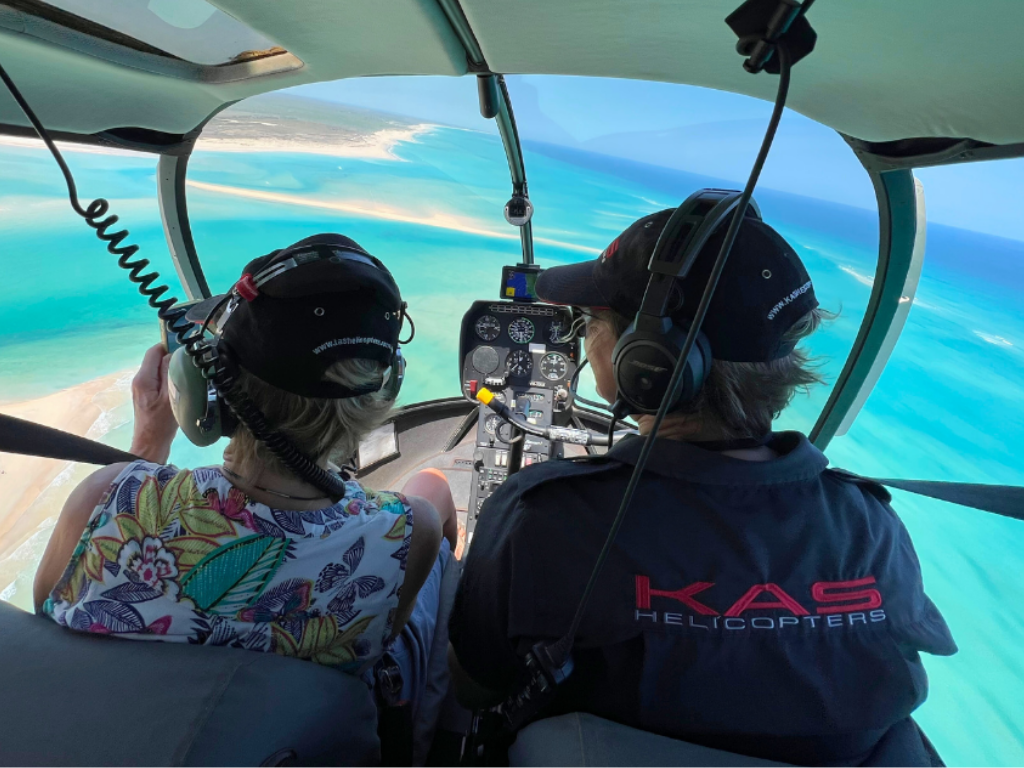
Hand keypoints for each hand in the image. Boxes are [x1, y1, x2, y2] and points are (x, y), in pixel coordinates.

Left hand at [130, 343, 178, 463]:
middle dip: (172, 360)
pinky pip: (158, 381)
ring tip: (187, 379)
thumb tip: (174, 355)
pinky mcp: (146, 397)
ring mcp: (142, 389)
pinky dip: (169, 381)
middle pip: (156, 360)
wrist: (150, 446)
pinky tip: (180, 389)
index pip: (154, 351)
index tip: (186, 354)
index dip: (169, 348)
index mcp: (143, 379)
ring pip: (158, 371)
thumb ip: (170, 374)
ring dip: (172, 371)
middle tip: (190, 368)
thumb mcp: (170, 398)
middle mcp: (139, 381)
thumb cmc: (162, 424)